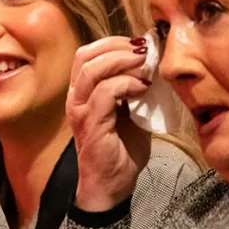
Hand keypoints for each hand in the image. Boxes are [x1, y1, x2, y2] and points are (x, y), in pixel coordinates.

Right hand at [67, 37, 152, 211]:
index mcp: (82, 92)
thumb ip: (135, 89)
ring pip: (93, 69)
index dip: (114, 43)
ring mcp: (81, 110)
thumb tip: (153, 65)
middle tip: (144, 50)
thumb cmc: (121, 150)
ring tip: (145, 64)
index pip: (89, 54)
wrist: (112, 185)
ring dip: (122, 61)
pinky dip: (127, 83)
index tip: (141, 44)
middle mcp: (75, 98)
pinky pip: (106, 92)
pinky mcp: (92, 123)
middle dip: (117, 46)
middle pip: (86, 55)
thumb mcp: (132, 112)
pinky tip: (144, 88)